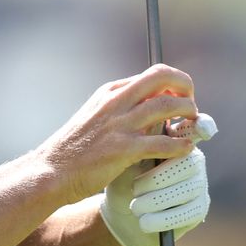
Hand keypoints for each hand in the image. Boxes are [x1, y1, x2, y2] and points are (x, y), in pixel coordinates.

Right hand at [41, 64, 198, 202]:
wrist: (52, 171)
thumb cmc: (76, 149)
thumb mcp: (96, 117)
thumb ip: (122, 110)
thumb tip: (154, 110)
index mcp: (110, 92)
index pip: (153, 75)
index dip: (175, 85)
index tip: (182, 100)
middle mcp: (116, 102)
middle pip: (162, 77)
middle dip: (186, 87)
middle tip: (192, 106)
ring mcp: (119, 124)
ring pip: (167, 105)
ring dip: (188, 114)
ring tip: (193, 126)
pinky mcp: (122, 149)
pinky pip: (162, 142)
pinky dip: (180, 145)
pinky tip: (186, 150)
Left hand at [100, 114, 216, 245]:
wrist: (120, 212)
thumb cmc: (122, 177)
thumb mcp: (125, 156)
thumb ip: (138, 135)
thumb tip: (147, 113)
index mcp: (176, 141)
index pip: (193, 128)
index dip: (201, 125)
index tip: (201, 126)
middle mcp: (192, 159)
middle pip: (187, 163)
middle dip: (158, 178)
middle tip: (135, 188)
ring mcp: (199, 183)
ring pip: (186, 189)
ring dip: (156, 200)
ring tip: (136, 206)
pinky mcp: (199, 208)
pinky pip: (187, 213)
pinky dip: (162, 218)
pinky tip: (145, 221)